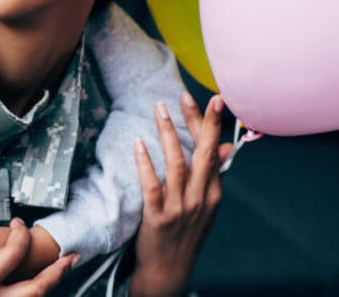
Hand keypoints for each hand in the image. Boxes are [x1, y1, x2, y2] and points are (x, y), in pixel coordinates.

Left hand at [129, 94, 232, 296]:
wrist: (169, 270)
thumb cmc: (184, 234)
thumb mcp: (206, 206)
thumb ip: (212, 176)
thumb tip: (225, 148)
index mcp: (213, 193)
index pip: (213, 152)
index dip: (211, 125)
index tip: (213, 99)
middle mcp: (201, 199)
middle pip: (202, 154)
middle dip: (198, 122)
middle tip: (188, 94)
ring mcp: (181, 208)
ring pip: (177, 164)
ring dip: (169, 134)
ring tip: (159, 109)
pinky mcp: (159, 217)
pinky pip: (152, 185)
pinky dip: (146, 163)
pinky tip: (139, 144)